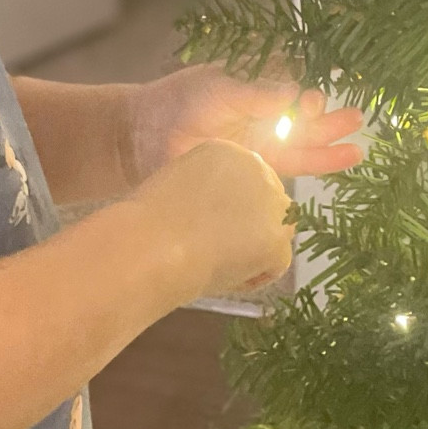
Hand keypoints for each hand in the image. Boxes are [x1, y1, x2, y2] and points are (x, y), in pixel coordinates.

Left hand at [125, 64, 366, 184]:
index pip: (296, 84)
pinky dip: (317, 164)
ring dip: (330, 145)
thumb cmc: (182, 101)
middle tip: (356, 117)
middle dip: (330, 119)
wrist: (145, 137)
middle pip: (305, 116)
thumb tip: (300, 93)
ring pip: (304, 144)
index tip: (321, 97)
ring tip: (358, 145)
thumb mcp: (222, 89)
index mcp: (257, 85)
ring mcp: (262, 141)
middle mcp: (264, 112)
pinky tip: (342, 160)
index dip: (313, 91)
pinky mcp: (258, 167)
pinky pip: (293, 165)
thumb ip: (260, 93)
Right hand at [132, 138, 295, 297]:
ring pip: (275, 231)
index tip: (207, 228)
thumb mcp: (177, 186)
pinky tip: (224, 277)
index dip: (229, 210)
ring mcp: (272, 200)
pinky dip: (253, 277)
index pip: (244, 182)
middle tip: (218, 250)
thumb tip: (215, 213)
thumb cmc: (149, 221)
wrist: (155, 245)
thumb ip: (206, 191)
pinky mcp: (278, 236)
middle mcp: (256, 166)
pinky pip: (275, 264)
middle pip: (266, 202)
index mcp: (226, 150)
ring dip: (255, 250)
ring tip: (218, 264)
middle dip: (249, 226)